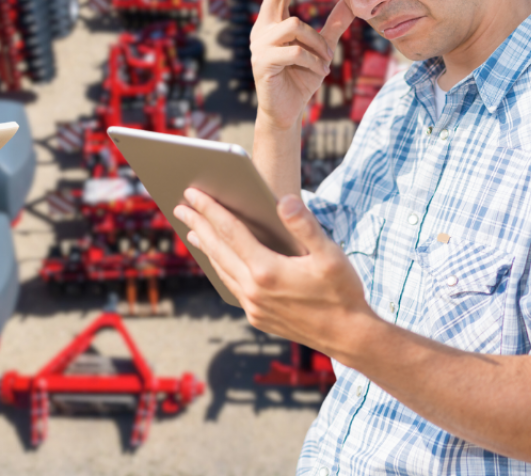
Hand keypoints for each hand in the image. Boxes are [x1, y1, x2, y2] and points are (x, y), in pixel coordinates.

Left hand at [173, 187, 376, 360]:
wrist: (350, 338)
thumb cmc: (343, 292)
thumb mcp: (330, 254)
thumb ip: (304, 225)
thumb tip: (283, 200)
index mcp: (267, 270)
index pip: (230, 231)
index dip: (210, 209)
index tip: (193, 193)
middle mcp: (254, 290)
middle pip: (218, 249)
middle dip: (198, 224)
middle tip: (180, 205)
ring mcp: (253, 307)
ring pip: (221, 270)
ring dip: (206, 248)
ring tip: (193, 231)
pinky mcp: (257, 318)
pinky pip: (232, 287)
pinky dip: (221, 269)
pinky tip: (219, 262)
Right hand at [250, 0, 354, 130]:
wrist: (286, 111)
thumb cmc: (300, 78)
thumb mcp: (321, 49)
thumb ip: (332, 26)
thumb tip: (349, 1)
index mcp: (272, 24)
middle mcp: (262, 30)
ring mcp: (260, 46)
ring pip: (295, 26)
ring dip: (317, 43)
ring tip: (325, 61)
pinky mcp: (263, 63)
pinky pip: (295, 51)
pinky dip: (313, 61)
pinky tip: (319, 72)